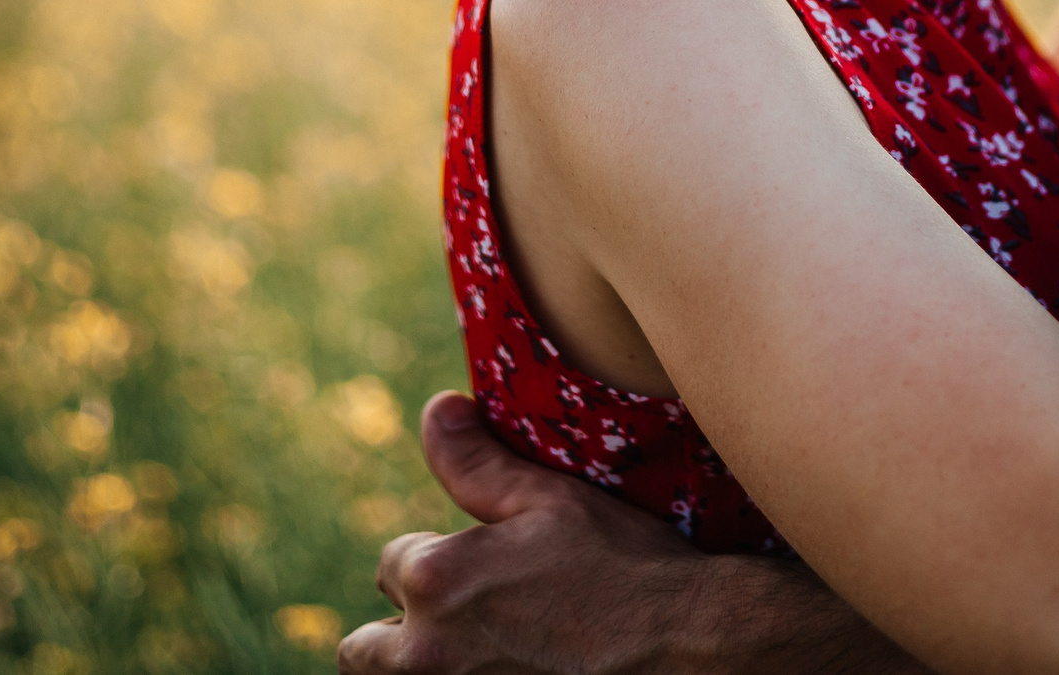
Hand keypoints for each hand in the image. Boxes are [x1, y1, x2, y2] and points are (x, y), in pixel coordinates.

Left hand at [339, 394, 917, 674]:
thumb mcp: (549, 500)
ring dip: (424, 666)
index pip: (392, 563)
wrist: (691, 646)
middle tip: (467, 618)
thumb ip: (476, 461)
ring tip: (481, 650)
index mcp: (435, 579)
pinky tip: (516, 668)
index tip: (481, 563)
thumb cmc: (626, 566)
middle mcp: (428, 652)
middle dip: (405, 629)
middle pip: (367, 649)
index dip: (433, 559)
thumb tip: (434, 409)